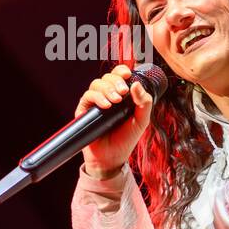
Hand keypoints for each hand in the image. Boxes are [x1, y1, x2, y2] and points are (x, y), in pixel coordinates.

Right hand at [74, 64, 154, 178]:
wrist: (111, 157)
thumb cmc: (126, 138)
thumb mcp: (141, 121)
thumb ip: (144, 103)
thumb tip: (137, 84)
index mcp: (121, 95)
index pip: (119, 76)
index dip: (121, 71)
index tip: (128, 74)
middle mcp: (107, 96)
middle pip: (107, 77)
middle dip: (116, 81)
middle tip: (123, 92)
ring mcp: (95, 102)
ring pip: (97, 84)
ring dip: (107, 89)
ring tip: (116, 101)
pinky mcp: (84, 110)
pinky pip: (88, 96)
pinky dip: (98, 97)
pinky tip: (106, 106)